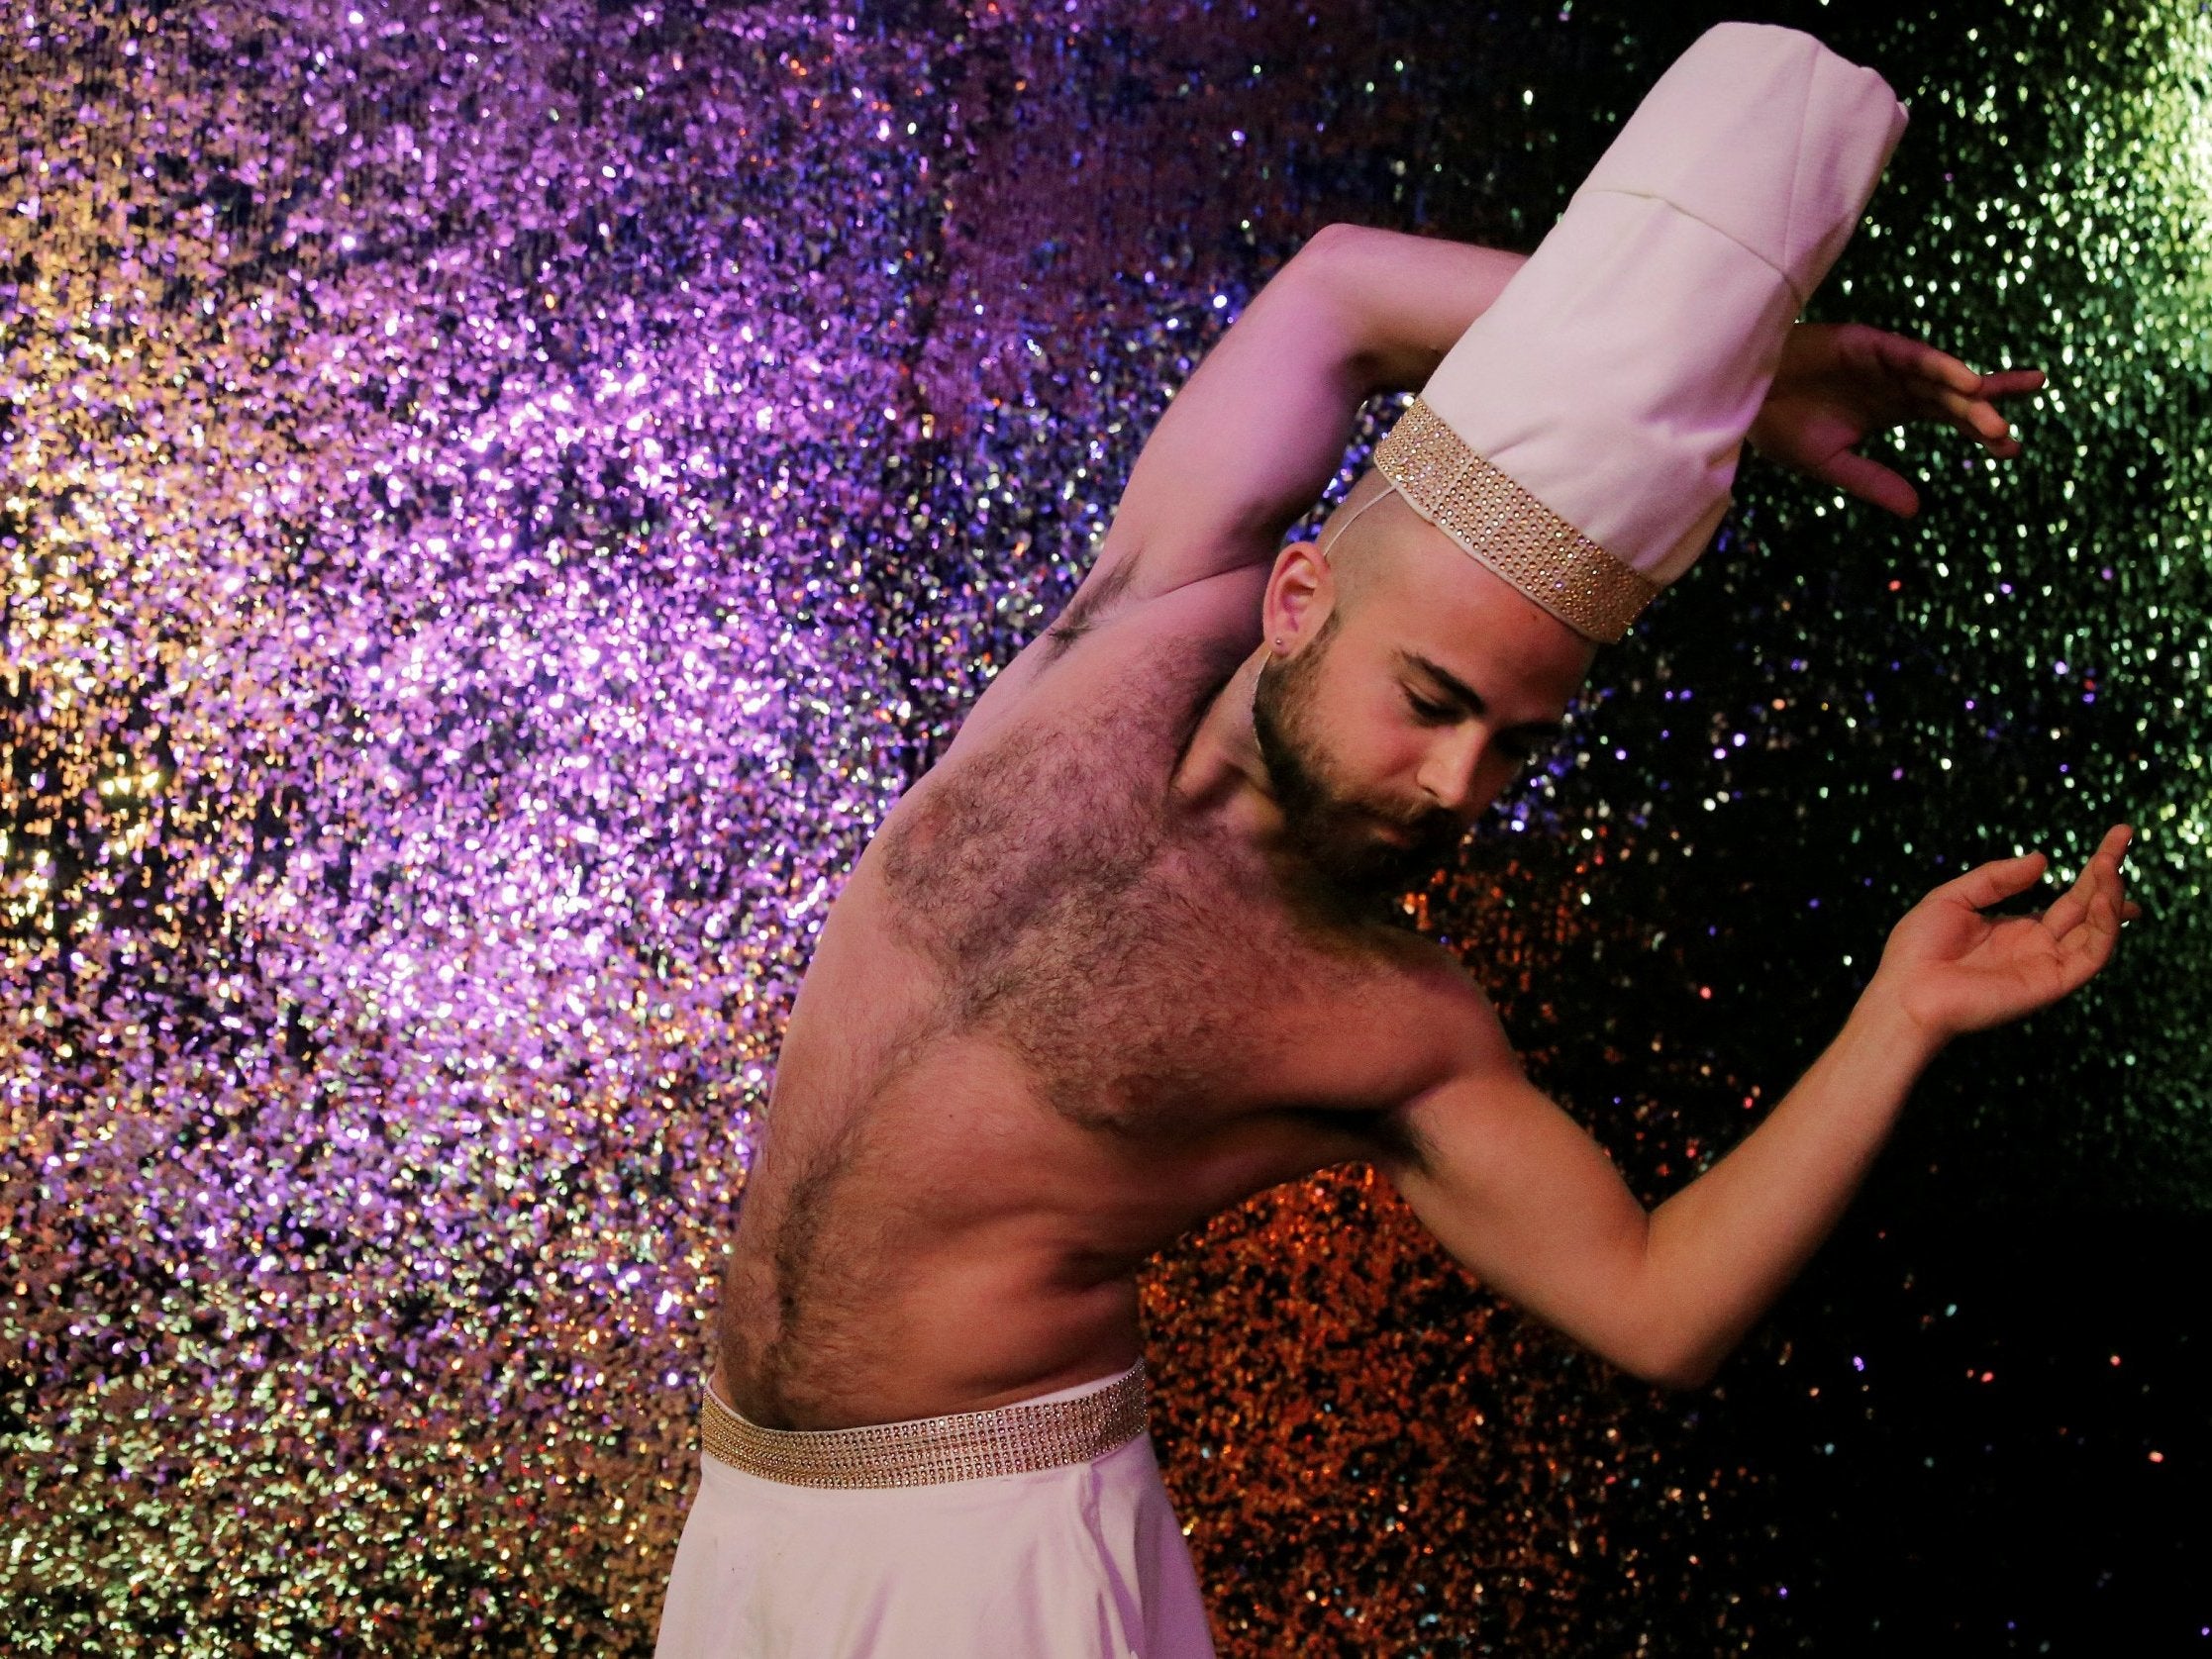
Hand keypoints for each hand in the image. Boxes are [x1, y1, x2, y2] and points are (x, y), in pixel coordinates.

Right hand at [1746, 322, 2045, 516]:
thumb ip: (1873, 482)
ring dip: (1968, 395)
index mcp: (1890, 408)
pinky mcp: (1867, 343)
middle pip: (1955, 394)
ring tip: (1995, 417)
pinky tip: (1967, 382)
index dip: (1979, 428)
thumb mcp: (1830, 463)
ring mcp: (1883, 361)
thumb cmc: (1776, 426)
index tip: (2010, 448)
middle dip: (1987, 411)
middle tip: (2010, 440)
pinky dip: (1941, 366)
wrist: (1737, 394)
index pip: (1948, 415)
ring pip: (1939, 376)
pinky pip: (1912, 355)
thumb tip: (1917, 511)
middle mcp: (1895, 382)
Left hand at [1867, 824, 2140, 1045]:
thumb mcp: (1952, 898)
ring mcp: (2047, 965)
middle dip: (2109, 873)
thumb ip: (1995, 878)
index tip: (2117, 836)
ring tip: (2111, 864)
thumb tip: (2042, 859)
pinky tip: (2103, 898)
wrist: (1905, 993)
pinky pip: (2091, 955)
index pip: (2068, 897)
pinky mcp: (2051, 983)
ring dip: (2110, 895)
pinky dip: (2104, 927)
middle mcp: (2038, 947)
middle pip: (2088, 907)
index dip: (2093, 870)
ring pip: (2097, 930)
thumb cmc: (1917, 951)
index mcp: (2016, 928)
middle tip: (2125, 832)